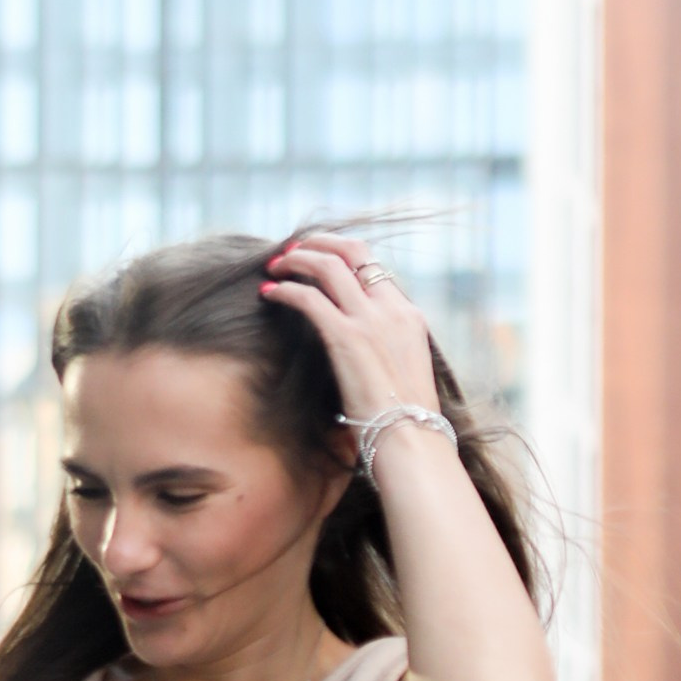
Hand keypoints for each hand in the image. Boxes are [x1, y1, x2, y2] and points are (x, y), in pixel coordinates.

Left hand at [259, 236, 436, 441]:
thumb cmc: (403, 419)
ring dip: (297, 259)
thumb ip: (384, 348)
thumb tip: (359, 351)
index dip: (342, 255)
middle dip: (319, 242)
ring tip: (275, 266)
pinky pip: (309, 298)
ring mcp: (371, 321)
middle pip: (354, 250)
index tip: (318, 260)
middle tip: (293, 250)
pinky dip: (286, 290)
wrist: (411, 439)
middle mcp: (392, 309)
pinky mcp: (347, 337)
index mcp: (408, 315)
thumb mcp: (401, 371)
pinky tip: (269, 293)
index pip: (374, 267)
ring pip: (329, 265)